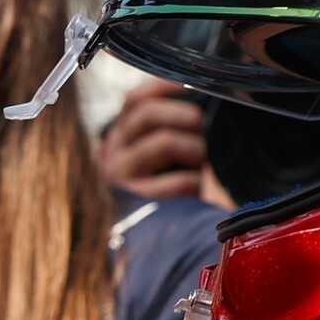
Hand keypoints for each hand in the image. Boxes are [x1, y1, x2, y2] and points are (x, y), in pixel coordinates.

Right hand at [97, 81, 213, 202]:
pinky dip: (193, 181)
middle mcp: (114, 151)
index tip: (189, 82)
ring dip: (192, 146)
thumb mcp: (157, 155)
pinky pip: (174, 181)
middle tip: (202, 126)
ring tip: (202, 159)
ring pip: (162, 141)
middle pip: (147, 114)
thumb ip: (168, 130)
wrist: (138, 237)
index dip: (161, 87)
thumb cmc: (157, 188)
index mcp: (121, 135)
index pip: (134, 100)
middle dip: (183, 115)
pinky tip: (197, 187)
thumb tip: (205, 101)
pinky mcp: (136, 201)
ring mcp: (121, 176)